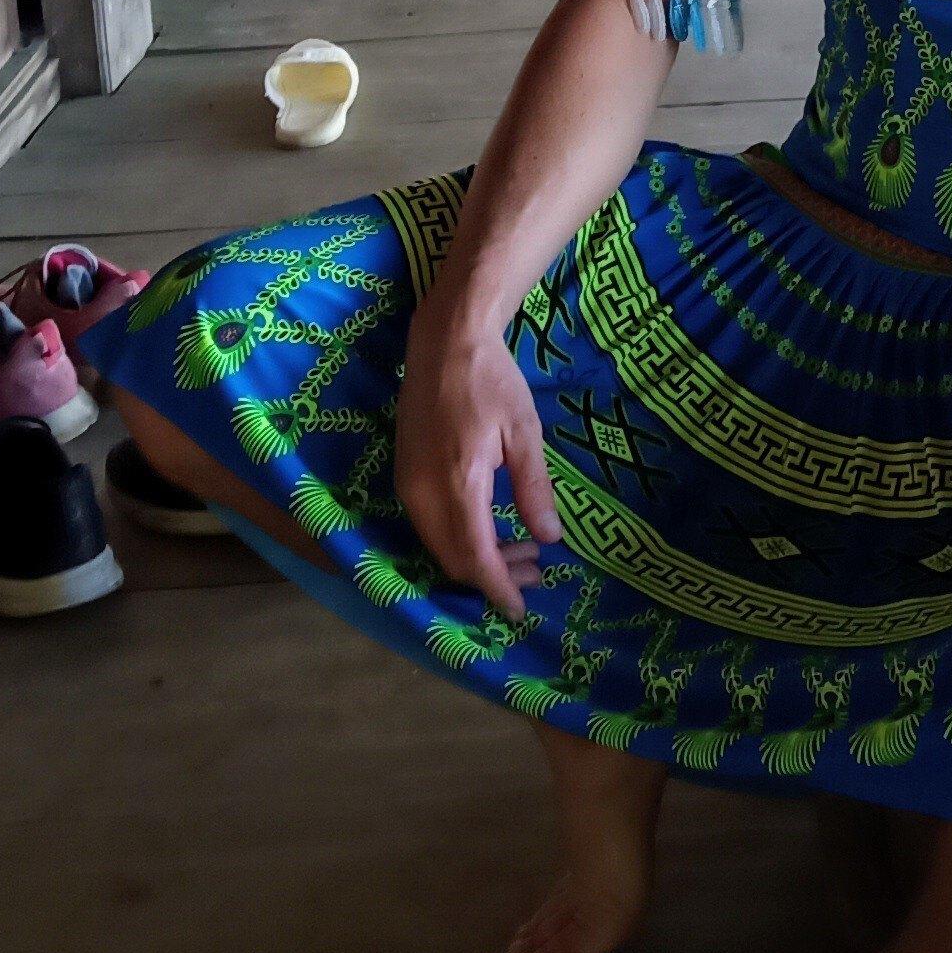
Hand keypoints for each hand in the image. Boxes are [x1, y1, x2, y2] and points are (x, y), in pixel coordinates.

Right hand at [393, 317, 561, 622]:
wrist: (444, 342)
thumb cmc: (491, 381)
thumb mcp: (525, 431)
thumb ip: (533, 488)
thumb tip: (548, 539)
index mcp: (457, 483)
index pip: (474, 556)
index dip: (497, 589)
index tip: (520, 610)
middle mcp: (423, 493)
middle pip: (453, 559)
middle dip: (492, 577)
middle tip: (536, 573)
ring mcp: (407, 486)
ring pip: (438, 546)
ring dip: (476, 559)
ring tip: (523, 553)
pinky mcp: (403, 476)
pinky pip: (428, 526)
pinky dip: (458, 540)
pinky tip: (490, 529)